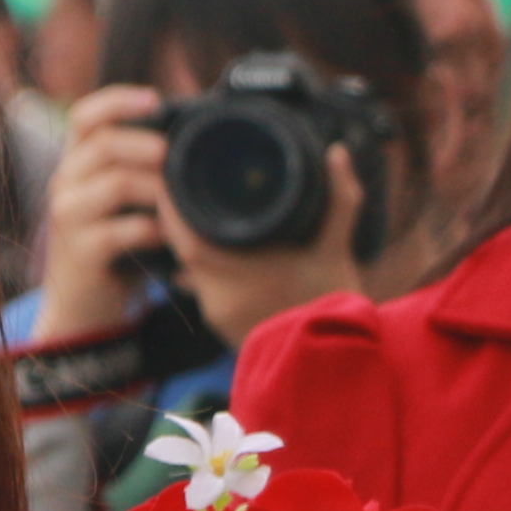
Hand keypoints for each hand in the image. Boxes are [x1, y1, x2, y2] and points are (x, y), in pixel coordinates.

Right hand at [28, 83, 171, 346]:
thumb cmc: (117, 246)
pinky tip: (171, 237)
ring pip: (115, 183)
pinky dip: (154, 230)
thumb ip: (144, 170)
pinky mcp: (81, 252)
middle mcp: (66, 183)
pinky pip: (122, 231)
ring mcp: (70, 218)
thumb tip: (198, 137)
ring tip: (182, 198)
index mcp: (78, 162)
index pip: (86, 115)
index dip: (119, 101)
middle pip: (103, 144)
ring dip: (157, 188)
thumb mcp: (124, 200)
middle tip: (174, 153)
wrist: (84, 306)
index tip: (155, 100)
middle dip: (145, 144)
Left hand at [163, 140, 366, 350]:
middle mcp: (221, 299)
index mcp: (242, 277)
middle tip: (179, 184)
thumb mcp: (337, 248)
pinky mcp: (220, 325)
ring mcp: (218, 315)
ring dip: (190, 241)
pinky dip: (201, 264)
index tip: (170, 178)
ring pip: (189, 269)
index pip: (186, 241)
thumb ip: (340, 199)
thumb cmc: (335, 303)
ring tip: (193, 208)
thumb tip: (338, 152)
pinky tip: (210, 244)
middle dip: (178, 219)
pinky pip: (199, 286)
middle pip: (182, 251)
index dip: (172, 209)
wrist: (333, 358)